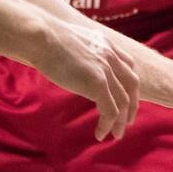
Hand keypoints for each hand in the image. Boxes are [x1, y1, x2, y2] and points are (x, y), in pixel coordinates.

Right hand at [34, 18, 139, 140]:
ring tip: (116, 135)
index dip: (129, 84)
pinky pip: (110, 110)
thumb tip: (70, 63)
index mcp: (105, 44)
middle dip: (132, 105)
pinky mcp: (97, 83)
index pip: (128, 65)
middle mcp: (111, 55)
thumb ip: (79, 52)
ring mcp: (106, 69)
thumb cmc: (43, 37)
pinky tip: (100, 134)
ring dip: (121, 121)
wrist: (41, 36)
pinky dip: (107, 125)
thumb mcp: (69, 40)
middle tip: (127, 122)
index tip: (125, 98)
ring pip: (123, 102)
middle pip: (132, 85)